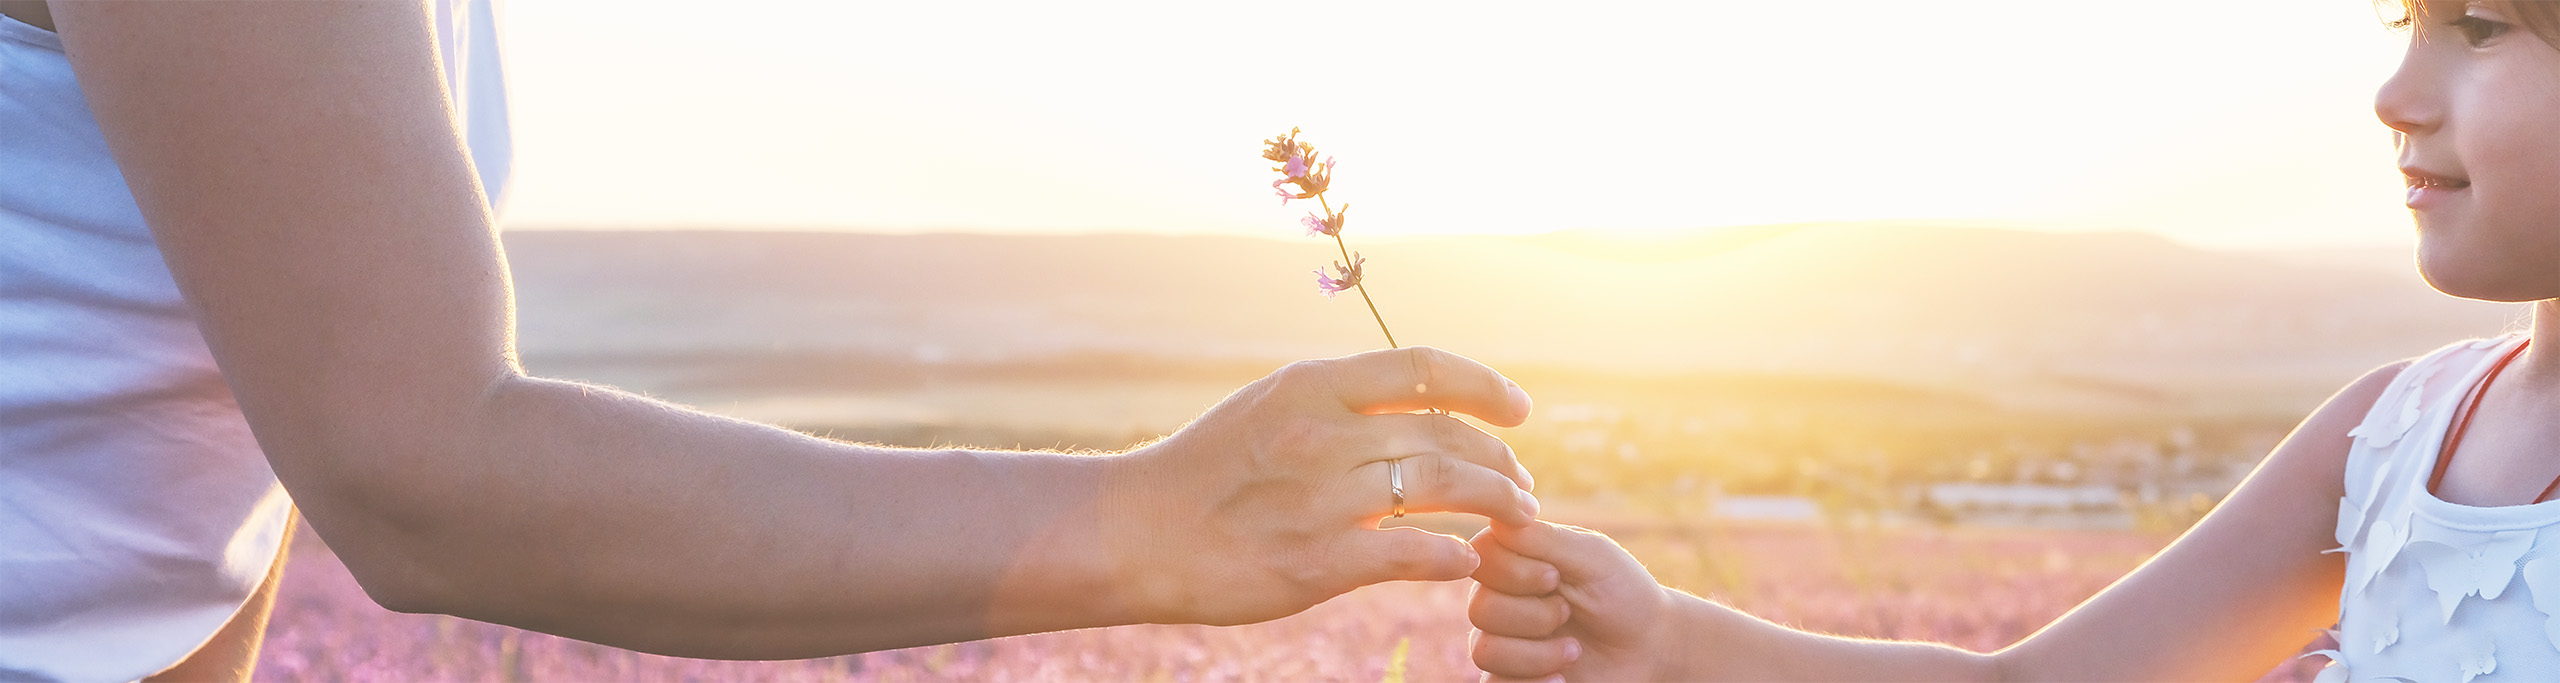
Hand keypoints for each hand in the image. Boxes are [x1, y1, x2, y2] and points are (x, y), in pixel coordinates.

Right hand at [1104, 346, 1539, 625]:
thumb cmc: (1205, 470)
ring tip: (1520, 517)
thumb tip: (1412, 403)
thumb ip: (1338, 403)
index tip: (1519, 410)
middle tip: (1522, 482)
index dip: (1486, 387)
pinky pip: (1415, 554)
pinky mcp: (1319, 562)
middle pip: (1445, 435)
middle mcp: (1324, 434)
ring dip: (1497, 503)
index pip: (1424, 368)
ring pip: (1444, 490)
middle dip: (1500, 459)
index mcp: (1313, 386)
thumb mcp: (1269, 407)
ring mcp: (1323, 499)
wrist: (1137, 532)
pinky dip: (1452, 557)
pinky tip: (1465, 560)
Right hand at [1470, 521, 1676, 681]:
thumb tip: (1498, 517)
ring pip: (1484, 650)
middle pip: (1480, 609)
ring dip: (1536, 654)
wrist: (1648, 647)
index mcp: (1514, 558)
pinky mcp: (1509, 677)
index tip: (1555, 577)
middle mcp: (1500, 597)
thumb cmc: (1622, 592)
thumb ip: (1543, 538)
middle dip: (1533, 616)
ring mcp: (1502, 640)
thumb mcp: (1591, 556)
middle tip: (1569, 612)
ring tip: (1574, 650)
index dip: (1513, 572)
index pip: (1478, 557)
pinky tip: (1561, 678)